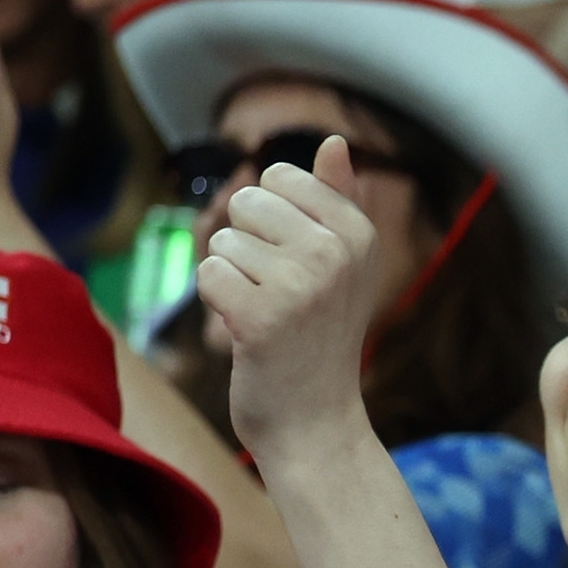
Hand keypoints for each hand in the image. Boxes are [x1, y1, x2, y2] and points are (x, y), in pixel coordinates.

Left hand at [192, 142, 387, 465]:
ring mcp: (303, 284)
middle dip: (246, 247)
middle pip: (246, 202)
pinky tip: (247, 334)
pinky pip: (208, 274)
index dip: (269, 220)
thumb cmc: (320, 340)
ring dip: (232, 280)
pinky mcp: (264, 316)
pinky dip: (217, 305)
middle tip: (277, 296)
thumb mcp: (343, 266)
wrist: (316, 425)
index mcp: (359, 231)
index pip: (278, 176)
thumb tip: (333, 141)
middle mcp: (337, 251)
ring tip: (264, 317)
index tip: (295, 265)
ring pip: (223, 241)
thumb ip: (337, 200)